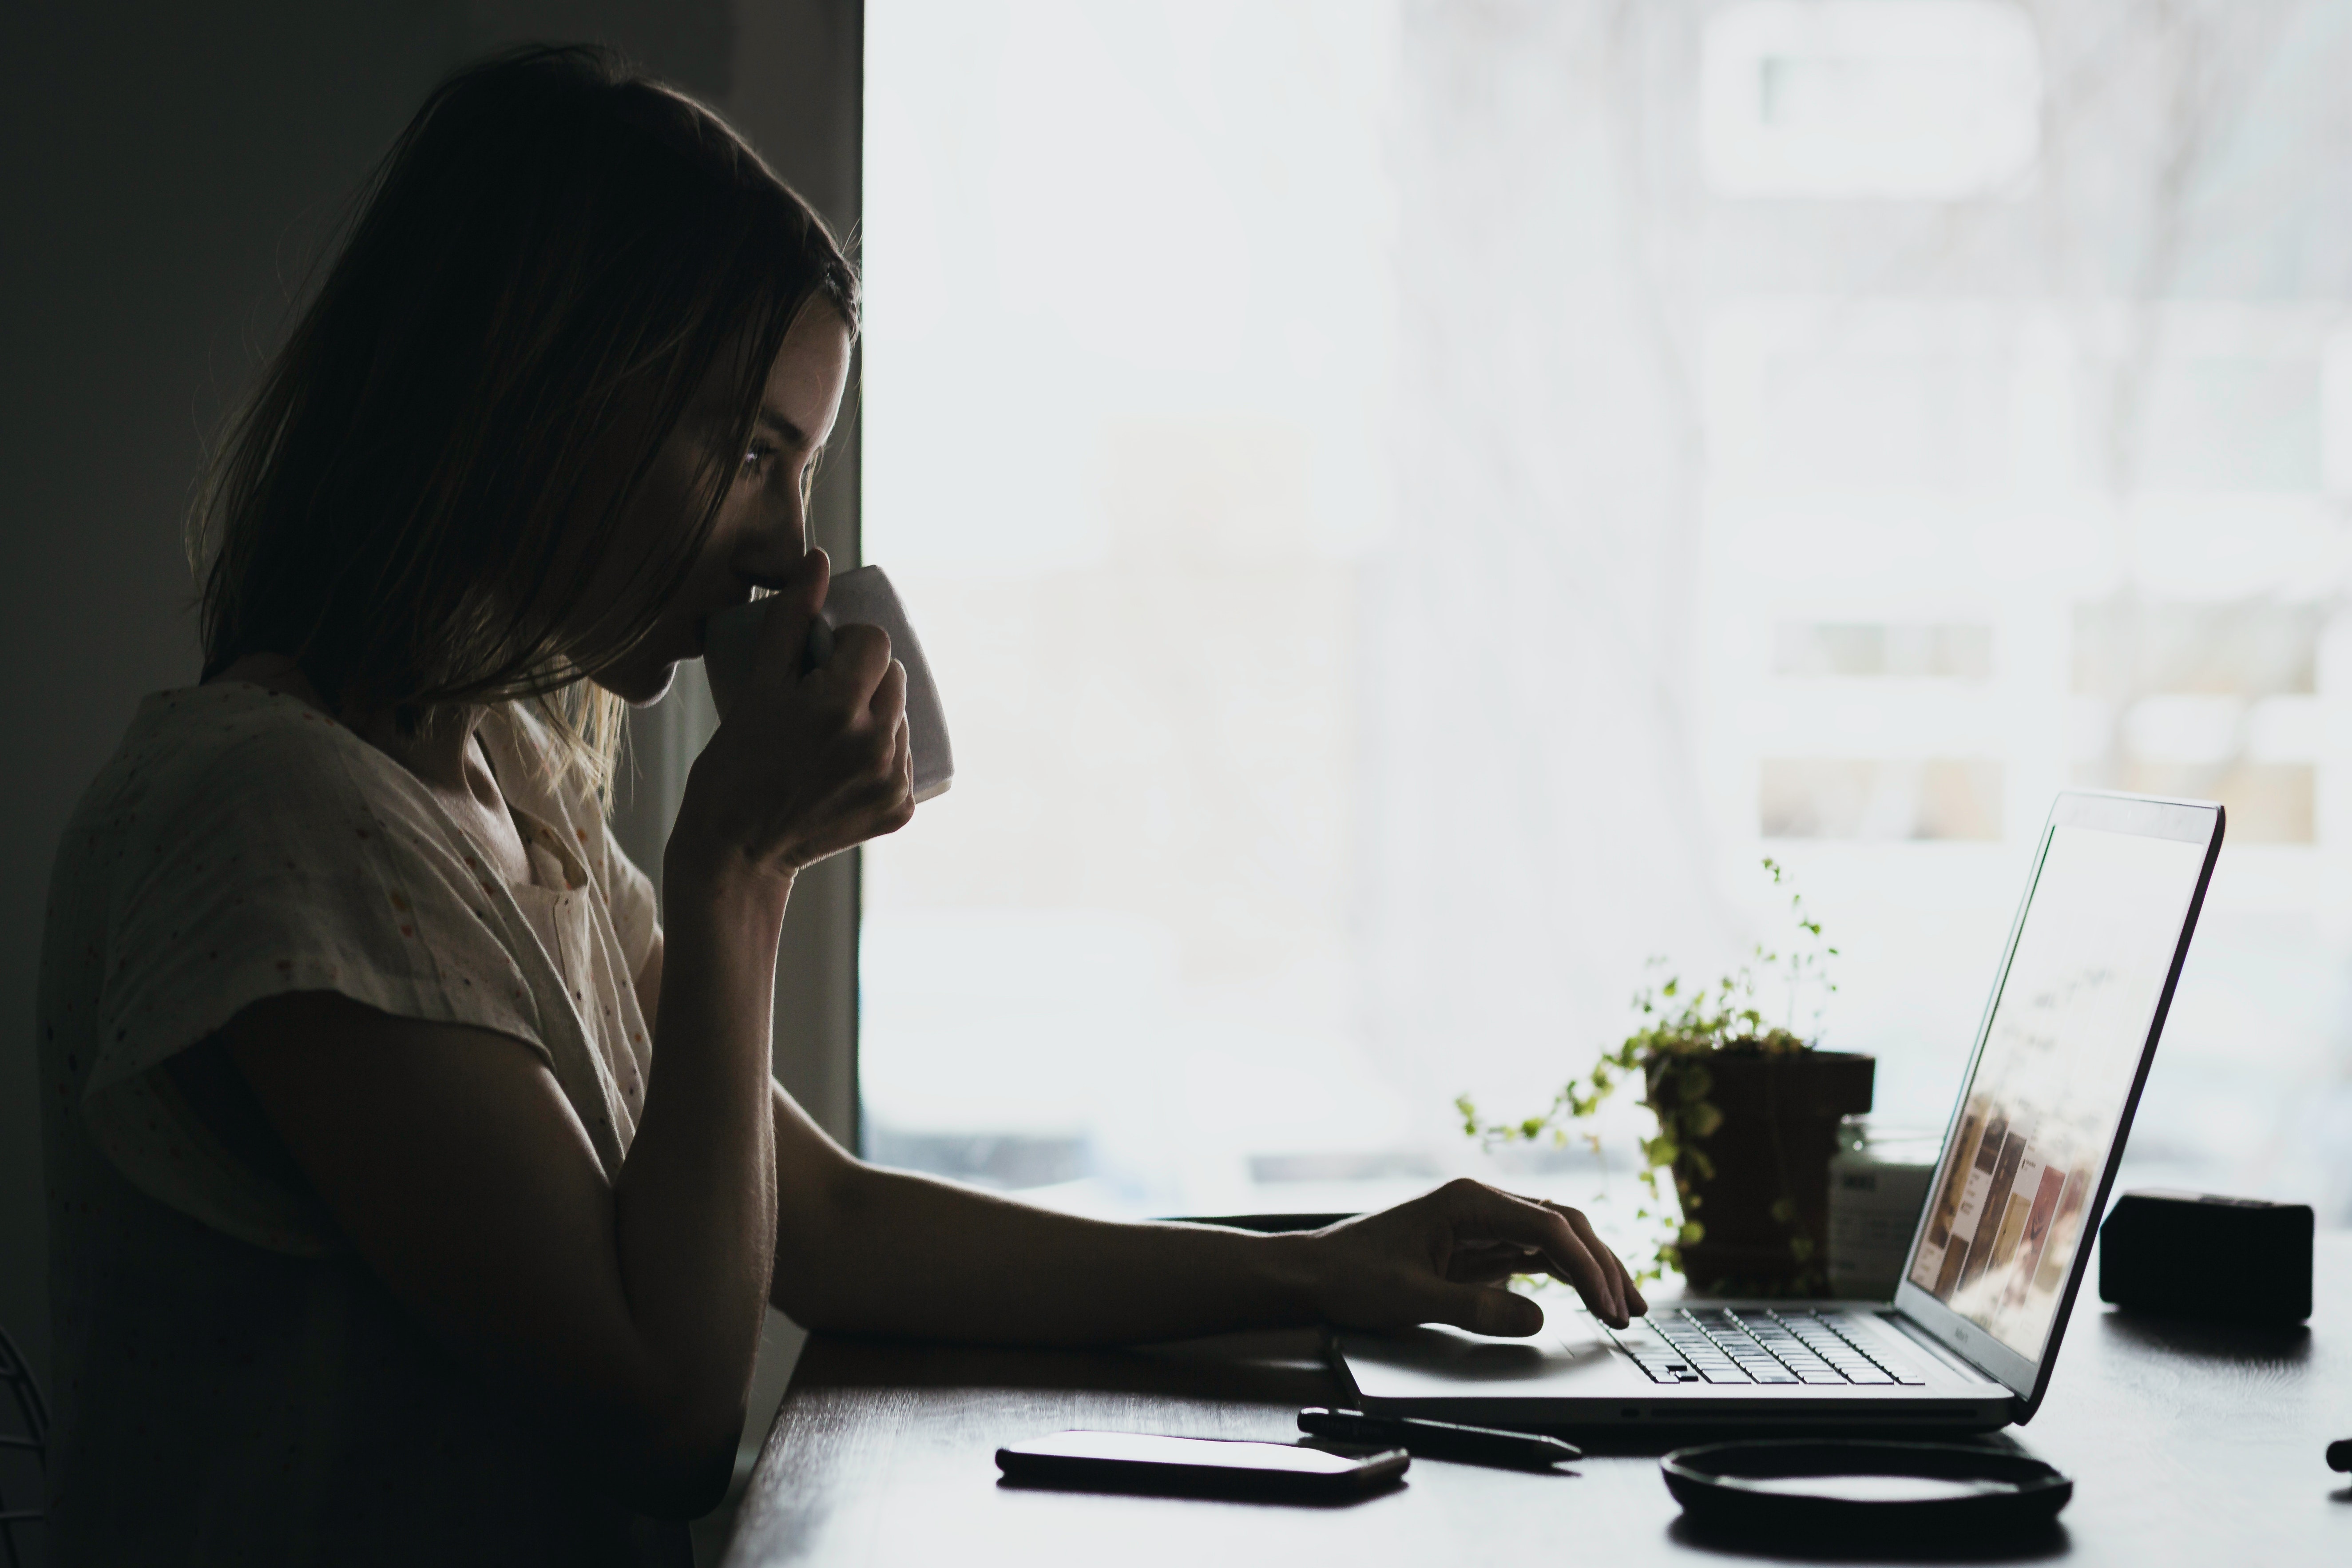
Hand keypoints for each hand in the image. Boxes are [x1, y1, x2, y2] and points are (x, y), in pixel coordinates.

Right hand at [672, 549, 914, 880]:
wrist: (736, 851)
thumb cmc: (734, 766)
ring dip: (875, 716)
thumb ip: (789, 621)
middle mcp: (876, 744)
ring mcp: (892, 781)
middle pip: (894, 677)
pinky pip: (903, 760)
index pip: (876, 642)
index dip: (849, 644)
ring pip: (901, 718)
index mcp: (838, 707)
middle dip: (864, 679)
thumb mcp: (756, 686)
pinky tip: (844, 767)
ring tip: (830, 736)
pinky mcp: (900, 810)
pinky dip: (881, 756)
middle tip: (821, 700)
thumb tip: (820, 561)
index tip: (822, 662)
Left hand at [1299, 1178, 1645, 1335]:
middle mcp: (1481, 1204)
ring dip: (1592, 1269)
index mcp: (1467, 1201)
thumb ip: (1475, 1307)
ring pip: (1556, 1239)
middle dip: (1602, 1265)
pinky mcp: (1480, 1247)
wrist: (1314, 1273)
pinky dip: (1567, 1276)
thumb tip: (1537, 1317)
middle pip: (1562, 1225)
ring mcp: (1484, 1224)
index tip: (1607, 1303)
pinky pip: (1536, 1255)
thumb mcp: (1412, 1298)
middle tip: (1631, 1310)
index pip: (1547, 1226)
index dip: (1585, 1266)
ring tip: (1626, 1307)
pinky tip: (1590, 1297)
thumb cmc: (1353, 1276)